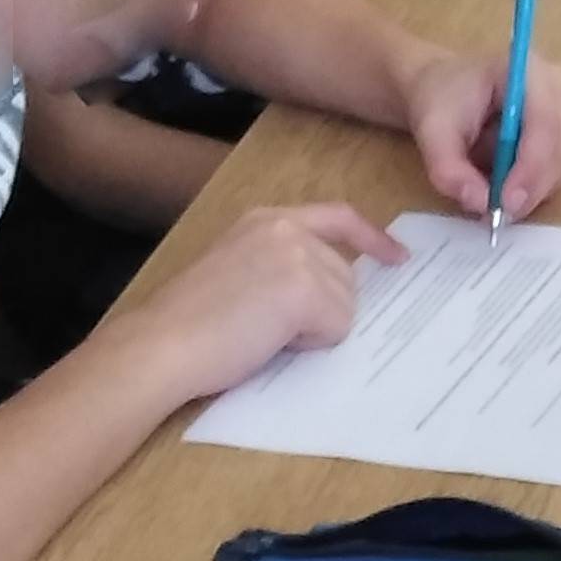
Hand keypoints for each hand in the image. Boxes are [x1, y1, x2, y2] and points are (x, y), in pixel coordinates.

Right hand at [127, 202, 404, 403]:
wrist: (162, 344)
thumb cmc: (189, 323)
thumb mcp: (239, 271)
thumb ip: (281, 265)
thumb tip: (331, 292)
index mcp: (265, 218)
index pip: (337, 216)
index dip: (372, 238)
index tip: (397, 256)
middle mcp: (286, 227)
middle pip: (345, 276)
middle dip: (322, 310)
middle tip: (265, 326)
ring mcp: (298, 255)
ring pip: (345, 305)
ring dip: (313, 328)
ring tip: (260, 331)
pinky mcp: (306, 290)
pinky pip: (338, 327)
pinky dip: (310, 344)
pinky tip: (268, 340)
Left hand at [404, 43, 560, 222]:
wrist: (443, 90)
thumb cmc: (440, 100)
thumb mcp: (432, 132)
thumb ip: (449, 168)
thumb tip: (479, 203)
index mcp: (527, 71)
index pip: (544, 123)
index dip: (530, 168)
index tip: (505, 203)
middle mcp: (557, 87)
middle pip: (560, 149)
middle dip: (530, 188)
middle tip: (497, 215)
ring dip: (530, 192)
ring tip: (493, 200)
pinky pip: (557, 172)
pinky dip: (531, 189)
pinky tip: (503, 189)